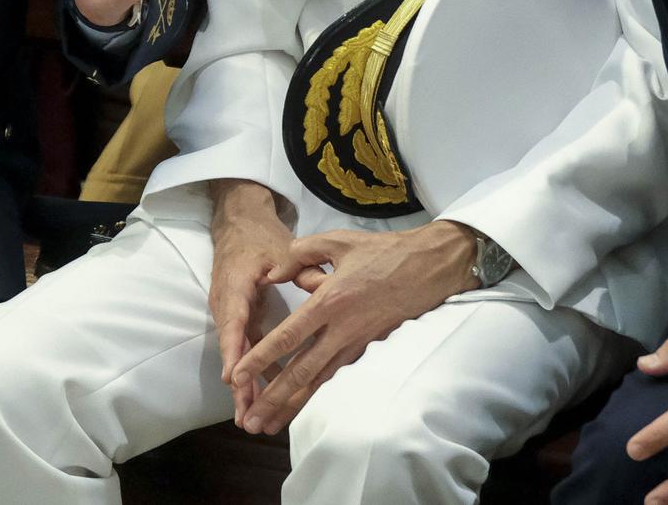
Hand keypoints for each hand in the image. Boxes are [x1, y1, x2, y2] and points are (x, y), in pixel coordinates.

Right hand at [208, 181, 298, 423]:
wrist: (239, 224)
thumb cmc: (261, 236)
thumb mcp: (279, 247)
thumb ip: (297, 268)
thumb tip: (315, 286)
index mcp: (236, 285)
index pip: (232, 322)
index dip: (234, 353)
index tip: (235, 380)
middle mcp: (228, 304)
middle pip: (233, 350)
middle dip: (239, 386)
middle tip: (246, 417)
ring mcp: (231, 313)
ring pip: (238, 354)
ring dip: (243, 387)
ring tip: (251, 419)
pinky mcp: (239, 318)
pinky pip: (244, 349)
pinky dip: (250, 374)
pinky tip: (262, 397)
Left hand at [228, 221, 476, 434]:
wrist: (428, 267)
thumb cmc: (382, 251)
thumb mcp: (338, 240)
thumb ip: (300, 254)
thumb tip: (272, 275)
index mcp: (330, 301)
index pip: (288, 336)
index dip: (261, 358)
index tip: (239, 375)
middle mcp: (341, 329)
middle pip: (301, 371)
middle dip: (273, 398)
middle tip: (250, 421)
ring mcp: (357, 343)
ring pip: (320, 382)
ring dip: (293, 406)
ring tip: (270, 426)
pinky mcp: (368, 348)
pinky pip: (338, 377)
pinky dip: (319, 396)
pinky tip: (303, 409)